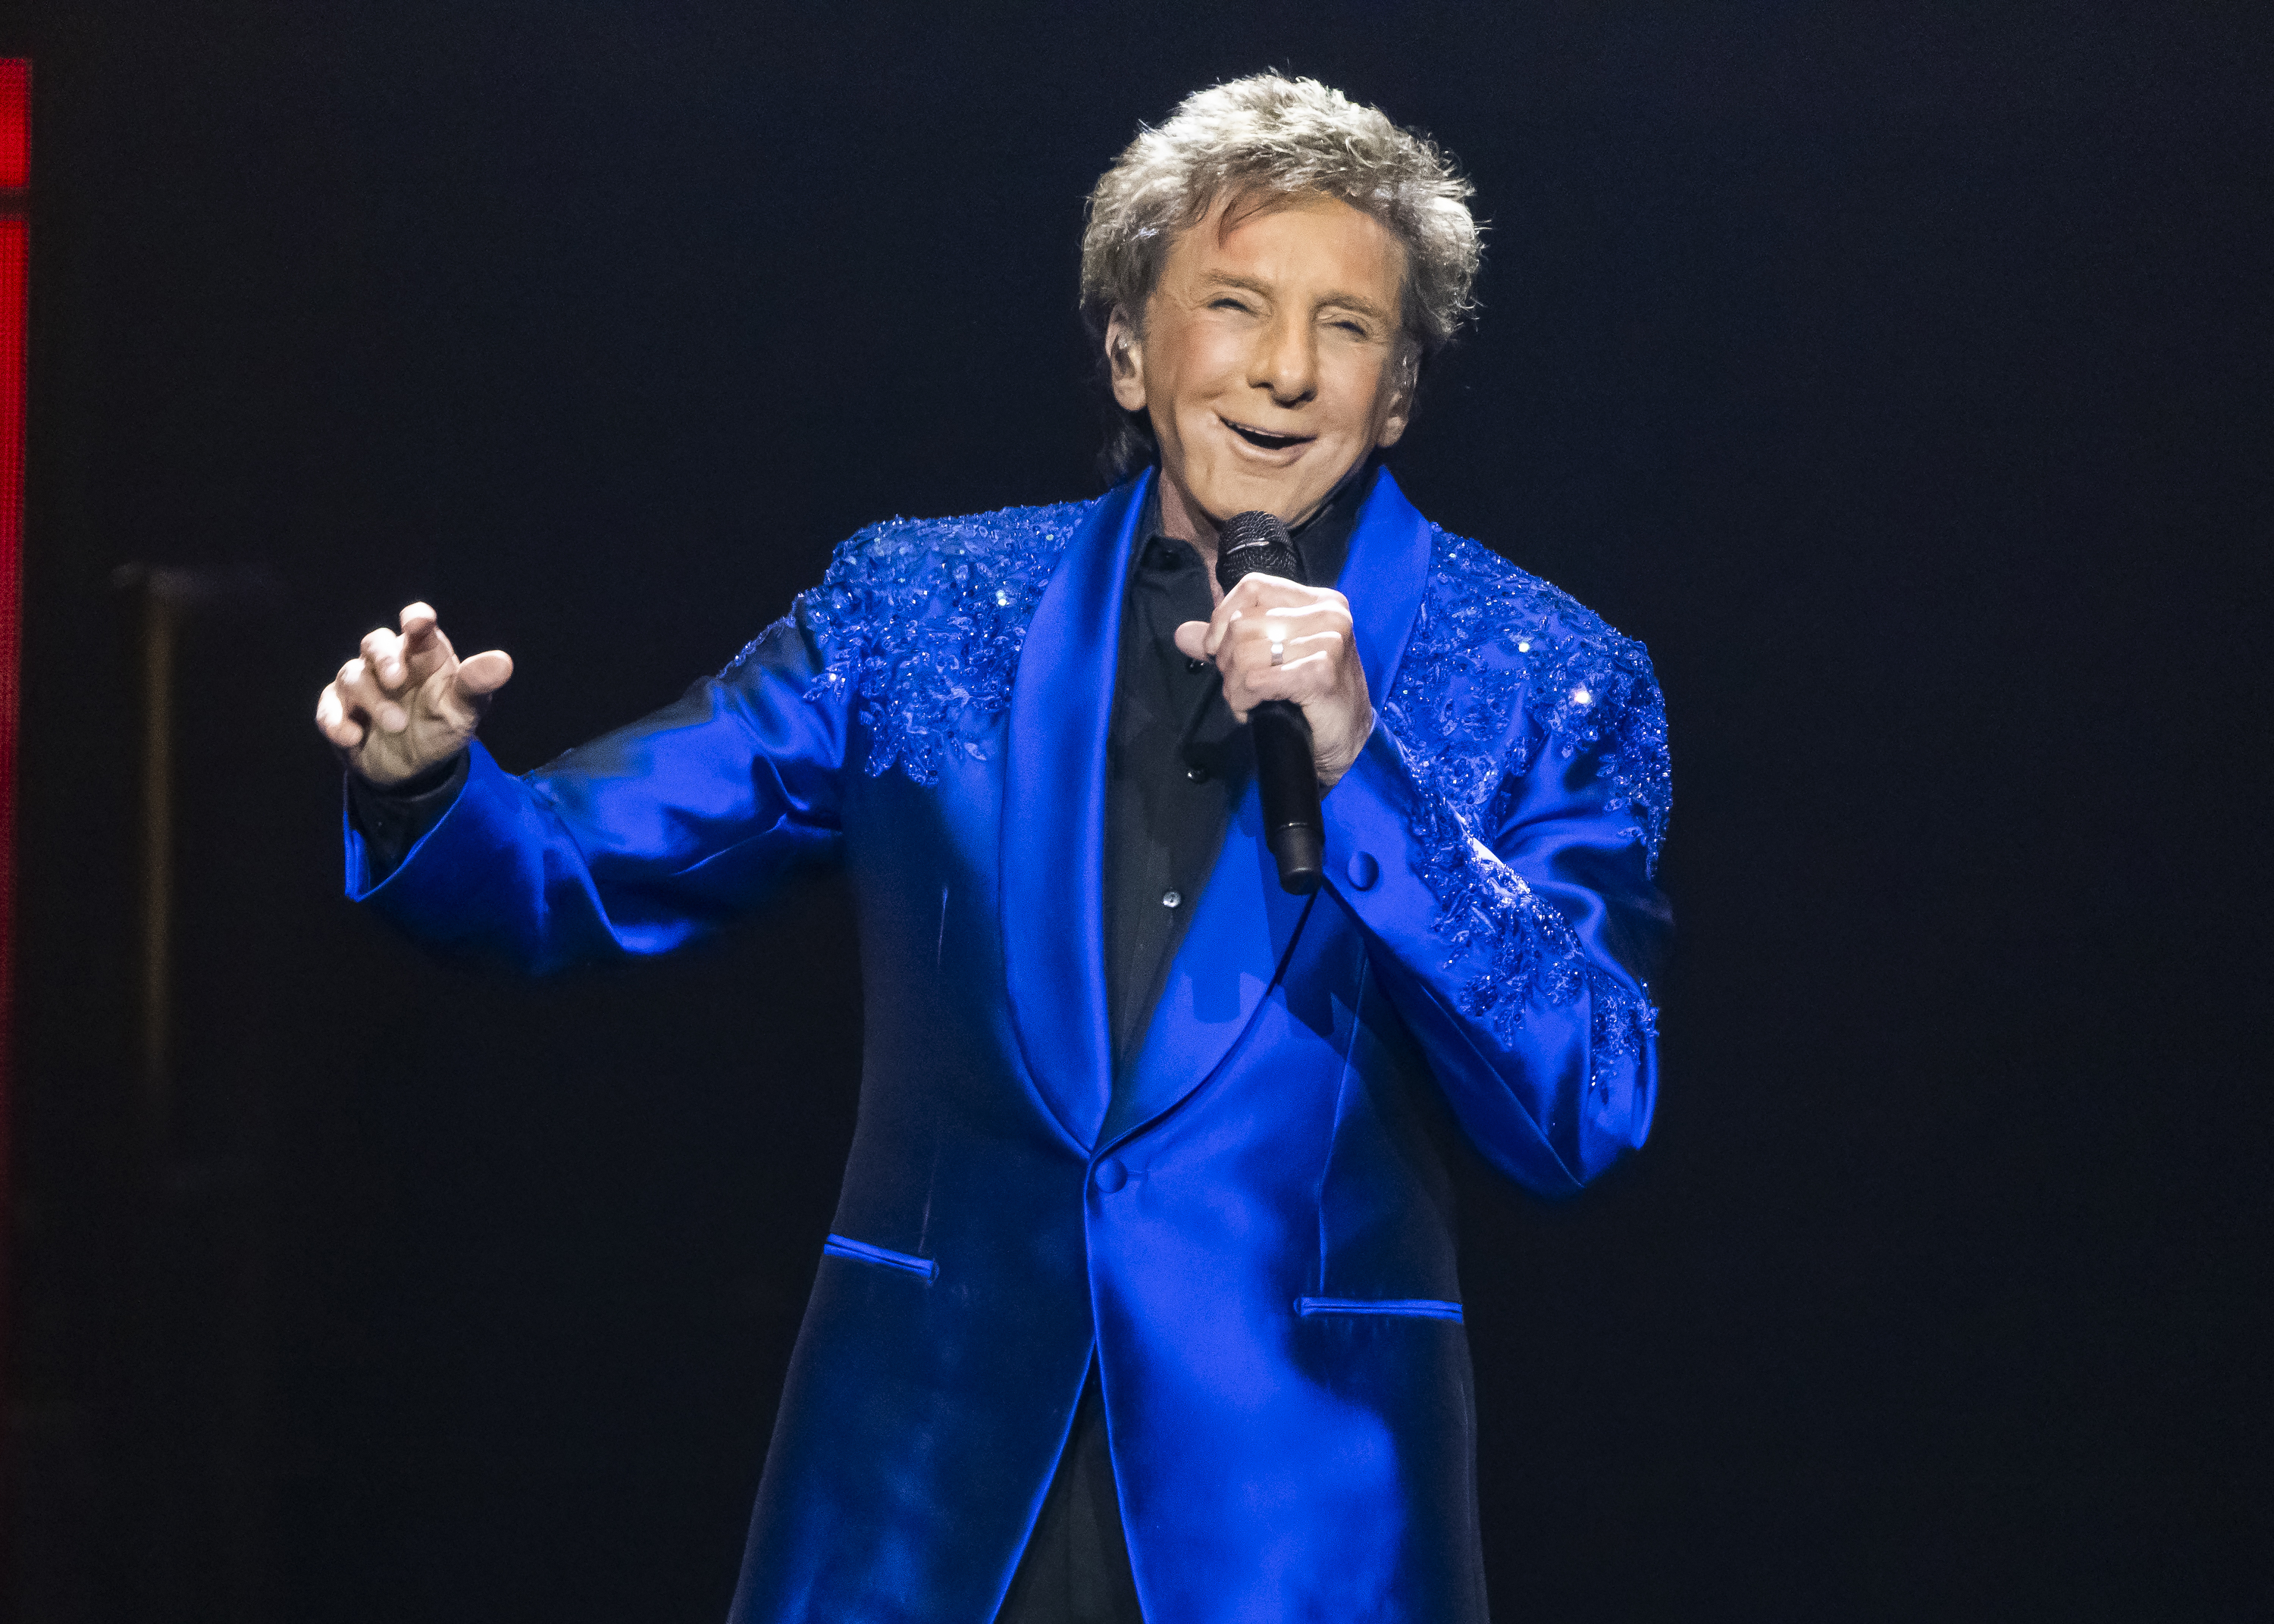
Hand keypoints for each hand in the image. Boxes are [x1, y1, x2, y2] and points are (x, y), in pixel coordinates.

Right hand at [315, 602, 513, 785]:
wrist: (416, 769)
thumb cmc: (442, 725)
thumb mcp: (465, 709)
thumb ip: (477, 684)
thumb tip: (504, 662)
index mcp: (424, 653)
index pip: (418, 625)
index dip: (416, 619)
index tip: (417, 624)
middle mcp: (390, 662)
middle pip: (374, 642)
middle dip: (383, 658)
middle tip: (397, 680)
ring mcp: (361, 685)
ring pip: (352, 676)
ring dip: (372, 701)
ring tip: (396, 725)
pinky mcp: (338, 711)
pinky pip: (327, 708)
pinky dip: (336, 721)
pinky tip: (354, 737)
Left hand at [1174, 574, 1373, 788]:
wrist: (1349, 743)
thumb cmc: (1313, 699)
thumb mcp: (1271, 660)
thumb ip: (1228, 642)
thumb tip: (1183, 633)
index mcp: (1317, 600)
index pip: (1253, 586)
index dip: (1221, 617)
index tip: (1215, 649)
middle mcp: (1328, 613)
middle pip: (1243, 623)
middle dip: (1227, 662)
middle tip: (1240, 687)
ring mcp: (1328, 641)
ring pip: (1245, 652)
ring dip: (1234, 686)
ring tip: (1248, 701)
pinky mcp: (1321, 672)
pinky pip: (1257, 679)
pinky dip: (1246, 699)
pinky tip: (1256, 709)